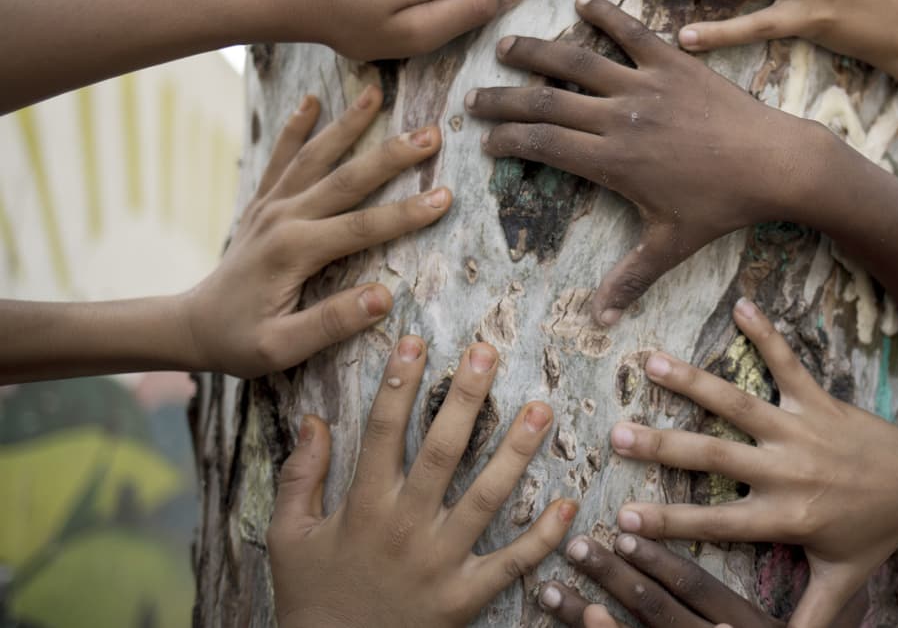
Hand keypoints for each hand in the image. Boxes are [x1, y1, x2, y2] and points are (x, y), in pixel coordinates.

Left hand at [182, 85, 449, 376]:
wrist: (191, 325)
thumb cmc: (240, 342)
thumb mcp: (282, 348)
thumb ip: (331, 322)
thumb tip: (383, 297)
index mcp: (295, 251)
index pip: (362, 228)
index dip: (407, 213)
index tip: (446, 196)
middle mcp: (283, 218)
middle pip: (346, 179)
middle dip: (391, 154)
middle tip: (431, 132)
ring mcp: (271, 205)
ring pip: (315, 156)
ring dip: (348, 124)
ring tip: (377, 92)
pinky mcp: (262, 202)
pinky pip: (280, 157)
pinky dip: (295, 126)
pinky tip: (312, 100)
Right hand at [268, 337, 574, 627]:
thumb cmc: (312, 598)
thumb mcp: (288, 537)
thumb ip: (301, 476)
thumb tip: (313, 420)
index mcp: (362, 508)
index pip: (383, 432)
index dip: (399, 383)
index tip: (415, 341)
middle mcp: (404, 528)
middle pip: (442, 452)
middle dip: (466, 398)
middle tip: (488, 352)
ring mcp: (438, 563)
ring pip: (486, 498)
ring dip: (516, 452)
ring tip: (542, 410)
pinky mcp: (464, 598)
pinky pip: (510, 563)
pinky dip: (542, 537)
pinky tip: (568, 503)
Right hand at [465, 0, 823, 323]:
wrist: (776, 163)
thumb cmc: (722, 207)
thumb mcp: (672, 245)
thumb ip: (630, 279)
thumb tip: (598, 323)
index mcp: (613, 161)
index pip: (543, 145)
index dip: (507, 140)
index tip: (485, 140)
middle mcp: (620, 118)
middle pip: (545, 102)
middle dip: (504, 99)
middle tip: (474, 96)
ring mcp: (646, 84)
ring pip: (578, 61)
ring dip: (537, 51)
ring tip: (506, 46)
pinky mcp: (674, 62)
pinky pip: (633, 31)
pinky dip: (606, 14)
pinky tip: (583, 1)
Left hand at [538, 533, 776, 627]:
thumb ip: (738, 613)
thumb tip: (711, 596)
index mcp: (746, 625)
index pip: (696, 585)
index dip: (658, 558)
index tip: (622, 530)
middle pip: (658, 610)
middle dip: (613, 575)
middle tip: (576, 547)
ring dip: (585, 617)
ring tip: (550, 591)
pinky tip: (581, 624)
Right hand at [604, 300, 897, 627]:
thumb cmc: (874, 532)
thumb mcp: (839, 581)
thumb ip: (808, 620)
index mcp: (787, 517)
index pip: (717, 525)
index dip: (668, 524)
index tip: (622, 520)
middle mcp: (788, 471)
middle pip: (716, 458)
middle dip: (663, 447)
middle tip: (617, 434)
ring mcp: (801, 430)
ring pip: (740, 404)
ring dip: (694, 382)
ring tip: (651, 362)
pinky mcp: (817, 399)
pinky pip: (788, 363)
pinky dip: (765, 332)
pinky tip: (741, 304)